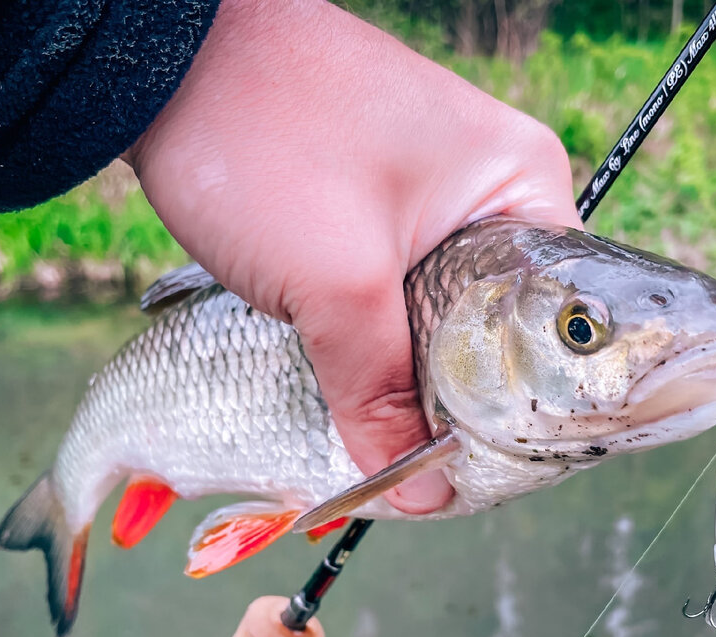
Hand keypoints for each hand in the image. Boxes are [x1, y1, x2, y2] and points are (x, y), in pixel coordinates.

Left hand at [126, 0, 581, 513]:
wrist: (163, 59)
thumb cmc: (268, 139)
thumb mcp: (336, 284)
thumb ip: (383, 394)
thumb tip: (423, 497)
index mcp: (523, 186)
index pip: (551, 323)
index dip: (515, 406)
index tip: (475, 469)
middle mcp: (494, 188)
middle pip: (496, 329)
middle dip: (453, 398)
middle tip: (422, 469)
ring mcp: (435, 194)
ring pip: (439, 318)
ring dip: (407, 373)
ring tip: (383, 436)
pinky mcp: (381, 204)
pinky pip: (397, 293)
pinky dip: (374, 338)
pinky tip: (352, 383)